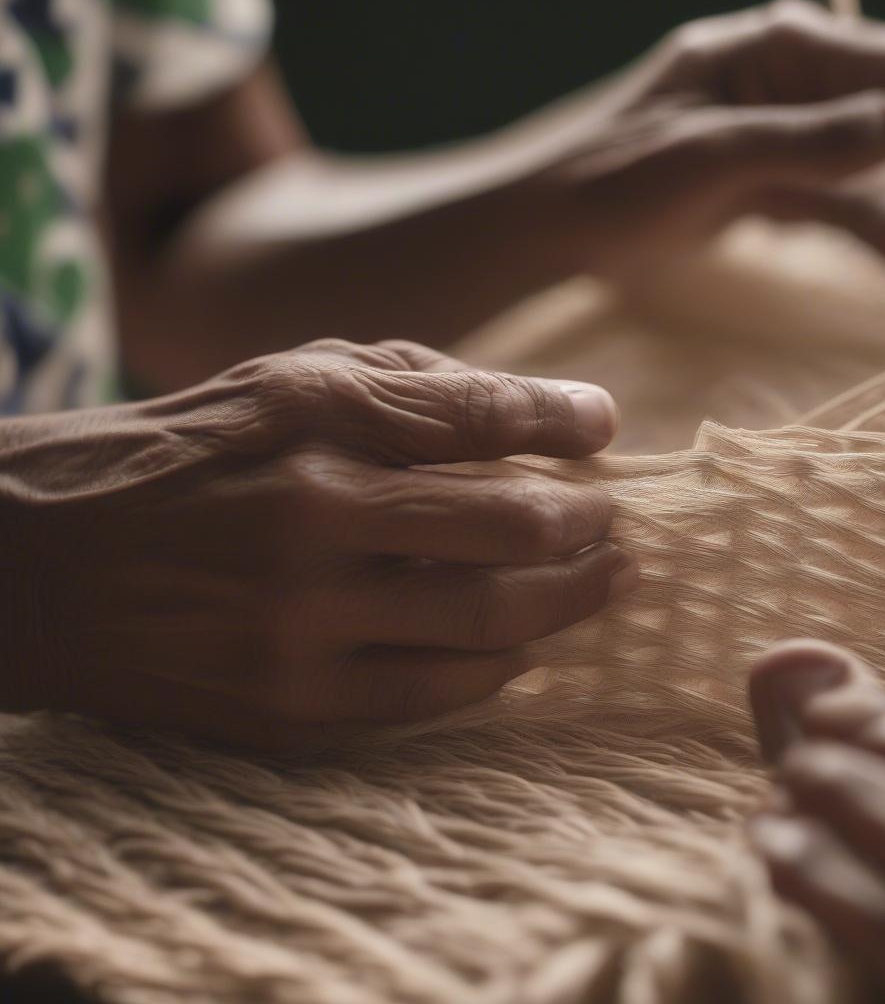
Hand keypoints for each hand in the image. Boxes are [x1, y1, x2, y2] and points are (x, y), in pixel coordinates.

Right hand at [0, 340, 635, 748]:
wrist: (45, 567)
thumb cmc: (184, 455)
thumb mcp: (287, 383)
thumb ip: (416, 390)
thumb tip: (554, 413)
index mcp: (308, 426)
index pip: (479, 416)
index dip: (563, 421)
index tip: (604, 429)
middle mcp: (309, 526)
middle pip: (508, 533)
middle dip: (589, 530)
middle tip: (618, 527)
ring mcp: (299, 631)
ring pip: (487, 627)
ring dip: (566, 606)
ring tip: (599, 585)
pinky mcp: (287, 710)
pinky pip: (432, 698)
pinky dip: (496, 671)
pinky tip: (520, 646)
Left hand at [554, 0, 884, 284]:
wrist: (551, 225)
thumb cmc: (611, 179)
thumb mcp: (711, 155)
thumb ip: (814, 143)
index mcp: (776, 50)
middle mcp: (792, 85)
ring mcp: (784, 141)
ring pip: (882, 172)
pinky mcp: (772, 191)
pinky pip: (845, 210)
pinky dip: (884, 236)